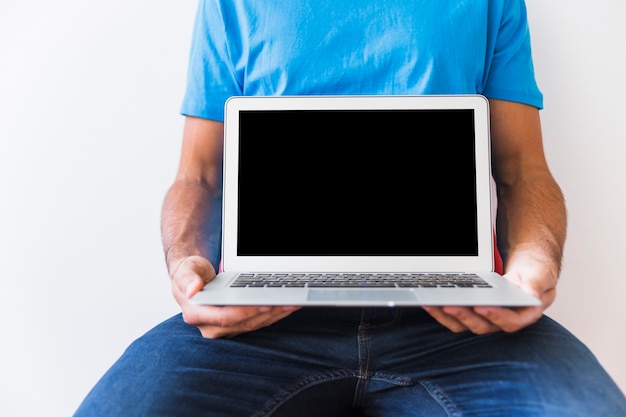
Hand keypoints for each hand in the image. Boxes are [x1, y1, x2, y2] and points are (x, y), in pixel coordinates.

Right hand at [170, 256, 299, 337]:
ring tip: (292, 304)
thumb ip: (188, 278)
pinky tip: (285, 307)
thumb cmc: (191, 273)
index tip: (264, 305)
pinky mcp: (236, 327)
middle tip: (286, 303)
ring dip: (274, 315)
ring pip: (253, 325)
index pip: (225, 317)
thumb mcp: (187, 270)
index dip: (246, 312)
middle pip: (244, 323)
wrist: (195, 280)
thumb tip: (192, 289)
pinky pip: (256, 323)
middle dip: (267, 314)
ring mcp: (224, 329)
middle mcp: (210, 327)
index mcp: (196, 315)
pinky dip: (272, 315)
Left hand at [423, 251, 557, 333]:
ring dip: (449, 317)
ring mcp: (488, 318)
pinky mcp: (474, 314)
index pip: (511, 321)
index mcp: (525, 314)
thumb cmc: (535, 272)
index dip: (496, 317)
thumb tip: (532, 294)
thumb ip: (536, 284)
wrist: (528, 268)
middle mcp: (505, 320)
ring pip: (466, 324)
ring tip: (434, 304)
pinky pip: (457, 318)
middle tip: (450, 306)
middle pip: (483, 325)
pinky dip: (443, 312)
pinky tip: (431, 302)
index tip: (481, 306)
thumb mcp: (541, 274)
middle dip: (465, 316)